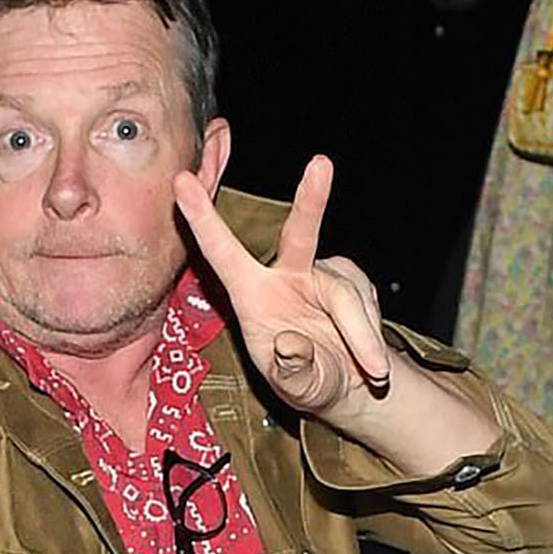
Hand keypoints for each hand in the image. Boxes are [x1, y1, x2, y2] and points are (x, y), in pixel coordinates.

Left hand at [173, 155, 390, 423]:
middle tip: (321, 166)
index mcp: (252, 296)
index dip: (202, 218)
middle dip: (311, 201)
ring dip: (361, 335)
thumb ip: (292, 370)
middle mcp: (286, 276)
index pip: (222, 253)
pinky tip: (370, 360)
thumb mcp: (295, 387)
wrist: (348, 387)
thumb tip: (290, 345)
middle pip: (300, 235)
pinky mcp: (353, 281)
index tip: (181, 183)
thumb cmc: (306, 380)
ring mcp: (323, 275)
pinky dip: (370, 336)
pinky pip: (365, 305)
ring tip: (371, 371)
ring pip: (346, 296)